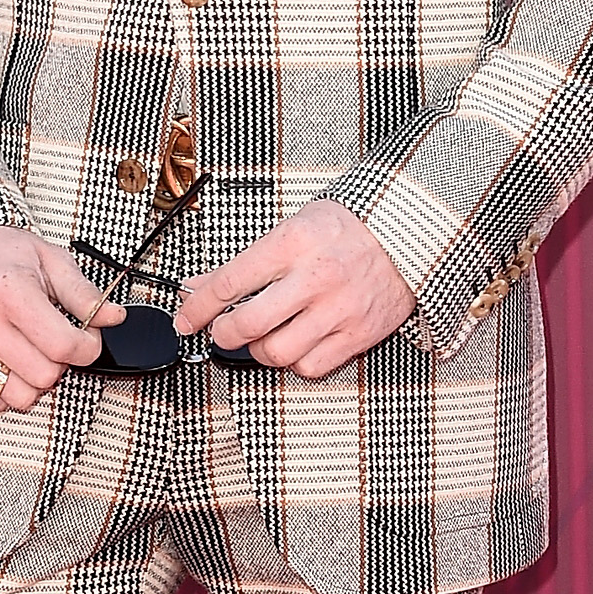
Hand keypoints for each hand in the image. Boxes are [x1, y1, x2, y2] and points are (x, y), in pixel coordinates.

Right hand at [0, 229, 122, 412]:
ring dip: (34, 380)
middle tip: (55, 342)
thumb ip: (83, 292)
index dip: (88, 348)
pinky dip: (6, 387)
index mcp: (8, 290)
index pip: (63, 345)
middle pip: (44, 376)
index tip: (86, 338)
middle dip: (61, 364)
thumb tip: (113, 316)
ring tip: (31, 353)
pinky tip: (8, 361)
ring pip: (18, 396)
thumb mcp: (48, 258)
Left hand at [175, 203, 415, 380]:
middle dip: (221, 334)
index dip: (196, 307)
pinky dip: (294, 362)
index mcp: (293, 243)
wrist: (407, 237)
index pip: (228, 283)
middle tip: (220, 331)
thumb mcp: (292, 227)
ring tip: (262, 336)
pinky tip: (295, 343)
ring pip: (276, 352)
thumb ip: (246, 262)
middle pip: (246, 325)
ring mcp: (338, 309)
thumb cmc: (347, 229)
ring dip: (258, 351)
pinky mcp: (358, 334)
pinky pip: (310, 366)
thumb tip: (199, 287)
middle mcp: (315, 277)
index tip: (185, 318)